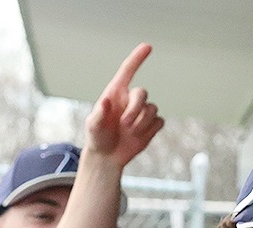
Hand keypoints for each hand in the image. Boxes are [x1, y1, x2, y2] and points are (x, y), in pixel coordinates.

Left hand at [84, 45, 163, 168]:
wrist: (107, 156)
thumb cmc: (97, 138)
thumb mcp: (93, 126)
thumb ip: (98, 114)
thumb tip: (105, 101)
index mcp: (116, 93)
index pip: (128, 70)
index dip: (137, 58)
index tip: (147, 46)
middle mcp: (130, 99)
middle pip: (142, 93)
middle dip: (135, 109)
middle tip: (124, 124)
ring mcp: (142, 112)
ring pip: (152, 109)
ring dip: (141, 123)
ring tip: (128, 133)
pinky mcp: (151, 125)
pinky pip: (159, 122)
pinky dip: (150, 131)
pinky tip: (138, 137)